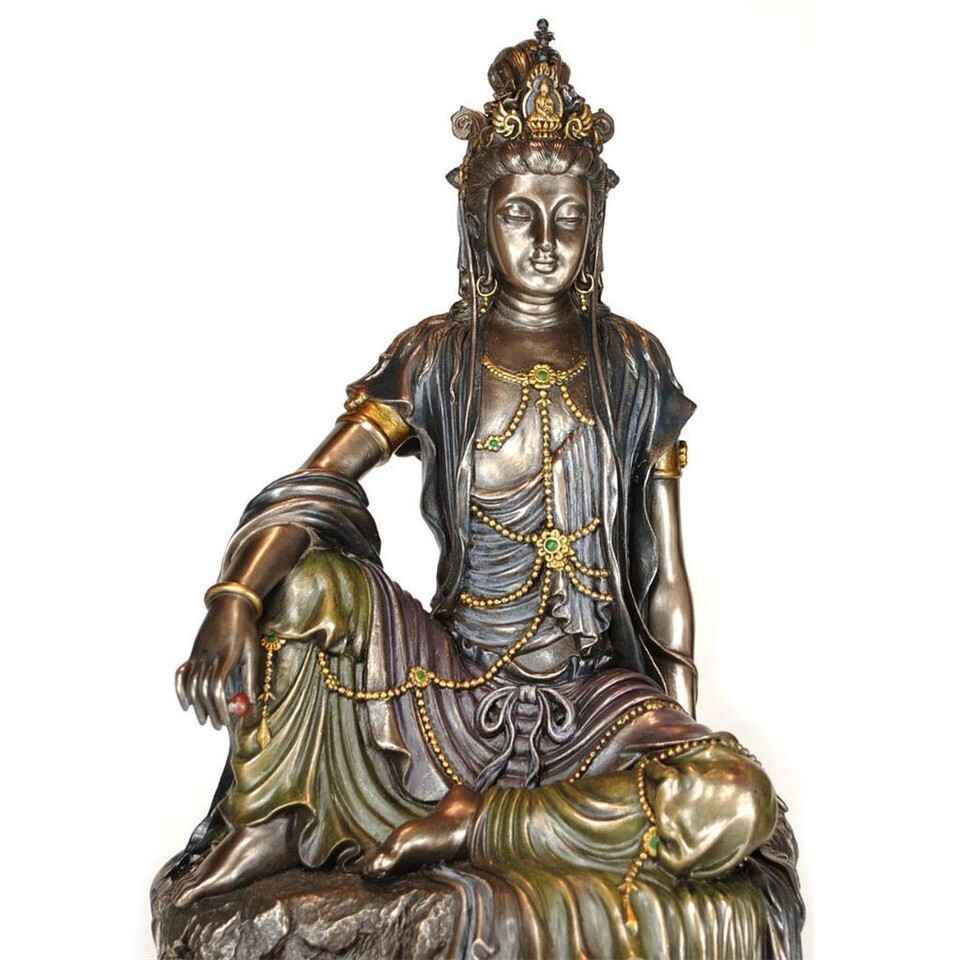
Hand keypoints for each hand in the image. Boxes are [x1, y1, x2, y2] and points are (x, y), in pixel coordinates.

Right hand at [176, 595, 260, 728]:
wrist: (230, 605)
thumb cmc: (245, 630)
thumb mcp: (252, 652)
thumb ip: (250, 678)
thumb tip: (252, 703)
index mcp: (225, 658)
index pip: (216, 690)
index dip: (220, 708)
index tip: (226, 722)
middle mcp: (207, 658)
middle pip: (203, 691)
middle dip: (210, 711)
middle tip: (218, 725)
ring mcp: (196, 655)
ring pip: (191, 686)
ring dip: (197, 706)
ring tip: (205, 719)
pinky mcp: (191, 653)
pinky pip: (181, 675)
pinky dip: (181, 691)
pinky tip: (186, 704)